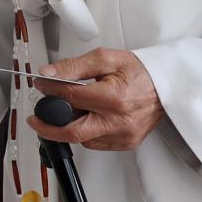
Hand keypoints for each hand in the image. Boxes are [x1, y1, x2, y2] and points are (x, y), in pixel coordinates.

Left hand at [27, 48, 163, 150]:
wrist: (166, 85)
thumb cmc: (139, 71)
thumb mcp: (105, 59)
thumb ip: (74, 67)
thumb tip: (49, 74)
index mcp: (113, 98)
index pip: (70, 98)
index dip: (50, 91)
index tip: (41, 85)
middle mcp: (119, 121)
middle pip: (73, 132)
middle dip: (48, 127)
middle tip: (35, 119)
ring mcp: (123, 135)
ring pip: (83, 139)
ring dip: (69, 127)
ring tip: (68, 111)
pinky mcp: (126, 143)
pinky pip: (97, 143)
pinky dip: (86, 132)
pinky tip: (88, 118)